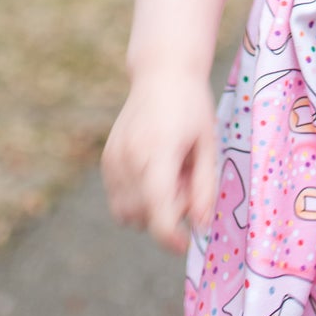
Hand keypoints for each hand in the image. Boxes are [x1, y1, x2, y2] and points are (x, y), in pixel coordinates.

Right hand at [101, 66, 217, 252]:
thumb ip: (205, 188)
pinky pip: (118, 199)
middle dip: (167, 213)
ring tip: (171, 175)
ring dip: (149, 208)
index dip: (170, 236)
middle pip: (142, 217)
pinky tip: (155, 170)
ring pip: (126, 213)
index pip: (157, 210)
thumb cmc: (193, 107)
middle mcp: (129, 157)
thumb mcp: (208, 144)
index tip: (185, 243)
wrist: (163, 72)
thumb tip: (199, 228)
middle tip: (187, 182)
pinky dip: (136, 197)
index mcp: (158, 151)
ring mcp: (113, 159)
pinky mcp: (107, 159)